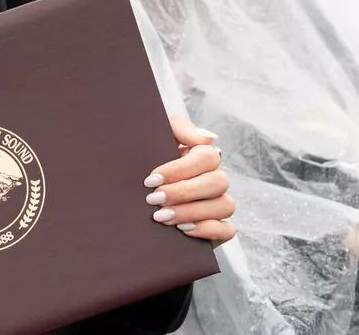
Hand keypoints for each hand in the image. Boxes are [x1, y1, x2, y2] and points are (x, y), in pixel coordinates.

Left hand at [143, 113, 235, 244]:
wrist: (130, 191)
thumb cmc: (147, 160)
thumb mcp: (157, 137)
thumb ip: (180, 127)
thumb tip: (208, 138)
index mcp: (203, 156)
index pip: (207, 157)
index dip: (180, 169)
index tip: (151, 180)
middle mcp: (215, 179)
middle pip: (217, 182)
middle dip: (183, 192)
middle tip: (153, 199)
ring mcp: (218, 204)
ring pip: (224, 206)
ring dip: (192, 212)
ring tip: (162, 216)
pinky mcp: (218, 228)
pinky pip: (227, 230)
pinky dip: (208, 230)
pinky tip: (183, 229)